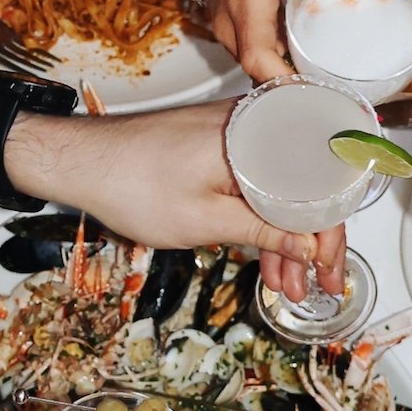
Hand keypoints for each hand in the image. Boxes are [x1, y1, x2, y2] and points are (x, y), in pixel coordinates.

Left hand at [30, 99, 345, 301]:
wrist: (79, 159)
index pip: (319, 190)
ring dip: (285, 236)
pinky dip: (262, 216)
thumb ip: (265, 232)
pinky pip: (257, 180)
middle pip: (305, 188)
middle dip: (311, 243)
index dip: (330, 239)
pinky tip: (263, 253)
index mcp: (255, 138)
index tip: (332, 274)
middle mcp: (253, 126)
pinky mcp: (219, 142)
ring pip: (281, 189)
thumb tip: (311, 249)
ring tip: (285, 283)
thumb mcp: (205, 220)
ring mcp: (236, 133)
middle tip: (316, 285)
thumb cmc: (130, 183)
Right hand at [192, 0, 327, 81]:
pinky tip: (297, 54)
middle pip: (259, 72)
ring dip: (284, 71)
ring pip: (257, 69)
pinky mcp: (229, 37)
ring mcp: (225, 35)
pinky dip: (276, 60)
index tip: (314, 87)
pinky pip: (254, 58)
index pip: (259, 58)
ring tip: (316, 71)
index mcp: (246, 2)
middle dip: (292, 83)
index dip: (285, 80)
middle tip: (327, 86)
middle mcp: (229, 25)